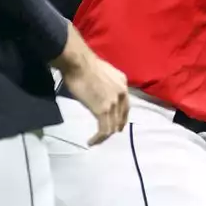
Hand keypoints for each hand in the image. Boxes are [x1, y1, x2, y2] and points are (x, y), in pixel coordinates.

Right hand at [52, 24, 129, 144]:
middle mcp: (122, 94)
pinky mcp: (102, 110)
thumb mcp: (105, 73)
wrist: (79, 63)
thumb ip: (108, 84)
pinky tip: (91, 142)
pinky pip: (104, 129)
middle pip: (121, 118)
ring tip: (96, 141)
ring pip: (112, 126)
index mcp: (123, 84)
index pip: (126, 106)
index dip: (121, 118)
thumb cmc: (85, 65)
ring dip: (105, 136)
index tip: (116, 125)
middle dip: (113, 128)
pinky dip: (98, 138)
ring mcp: (113, 103)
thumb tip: (101, 92)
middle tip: (105, 136)